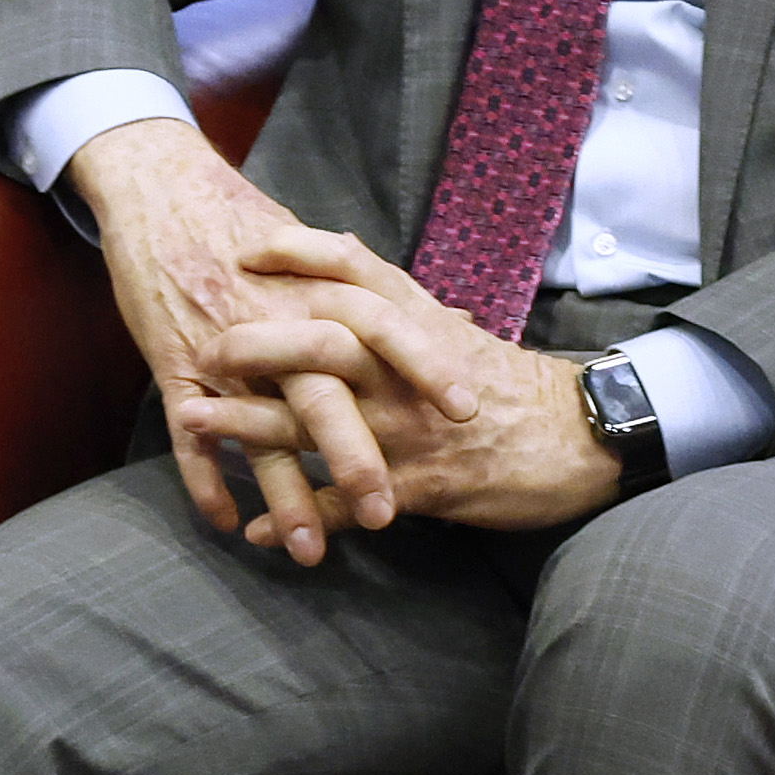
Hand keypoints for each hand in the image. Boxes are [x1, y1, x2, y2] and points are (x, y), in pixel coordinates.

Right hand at [68, 120, 497, 560]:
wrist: (159, 189)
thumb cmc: (243, 220)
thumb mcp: (315, 250)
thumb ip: (380, 296)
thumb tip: (453, 323)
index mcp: (316, 287)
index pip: (382, 324)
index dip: (424, 365)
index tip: (469, 410)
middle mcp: (274, 319)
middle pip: (320, 392)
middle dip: (354, 456)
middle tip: (387, 510)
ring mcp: (221, 346)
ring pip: (255, 430)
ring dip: (282, 494)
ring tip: (308, 551)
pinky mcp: (173, 364)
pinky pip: (188, 434)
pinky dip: (205, 482)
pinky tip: (226, 526)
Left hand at [189, 236, 618, 539]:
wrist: (581, 439)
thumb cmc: (507, 385)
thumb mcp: (451, 330)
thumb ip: (393, 303)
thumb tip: (342, 258)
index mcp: (416, 322)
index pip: (354, 268)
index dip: (299, 254)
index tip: (244, 247)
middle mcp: (406, 369)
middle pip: (322, 340)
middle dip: (257, 342)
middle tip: (202, 343)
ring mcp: (409, 428)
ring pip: (319, 420)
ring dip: (250, 423)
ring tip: (193, 420)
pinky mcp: (419, 485)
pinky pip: (345, 502)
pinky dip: (297, 512)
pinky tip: (251, 527)